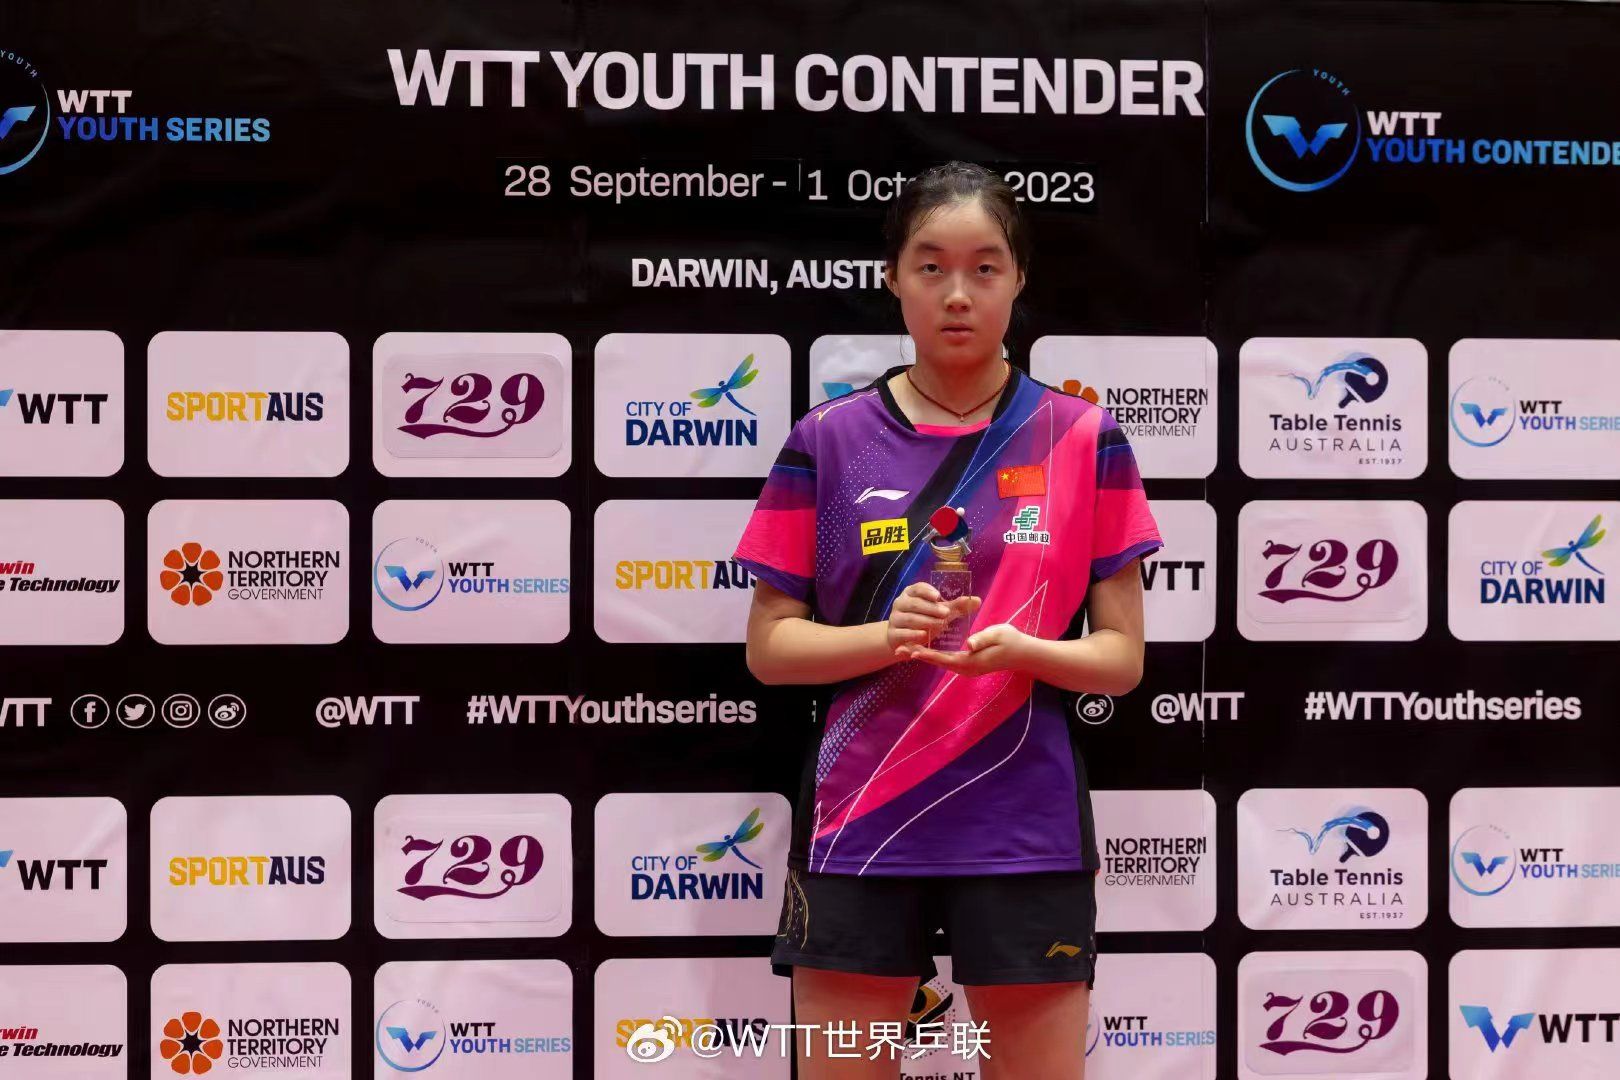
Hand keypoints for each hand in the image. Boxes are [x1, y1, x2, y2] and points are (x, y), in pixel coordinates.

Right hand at [886, 581, 981, 654]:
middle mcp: (901, 603)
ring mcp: (895, 619)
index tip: (938, 596)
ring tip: (940, 626)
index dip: (927, 591)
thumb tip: (977, 600)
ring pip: (909, 618)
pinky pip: (902, 633)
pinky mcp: (893, 634)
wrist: (901, 639)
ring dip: (925, 621)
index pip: (917, 588)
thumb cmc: (923, 620)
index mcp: (911, 594)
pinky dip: (913, 634)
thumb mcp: (939, 613)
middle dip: (930, 608)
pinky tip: (924, 636)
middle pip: (914, 604)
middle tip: (946, 614)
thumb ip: (957, 607)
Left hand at [896, 622, 1031, 677]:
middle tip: (899, 650)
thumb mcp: (998, 634)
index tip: (911, 651)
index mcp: (971, 662)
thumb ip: (983, 638)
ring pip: (941, 662)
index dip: (927, 654)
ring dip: (924, 656)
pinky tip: (925, 650)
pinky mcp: (969, 664)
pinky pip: (948, 661)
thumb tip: (968, 643)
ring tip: (906, 650)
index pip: (944, 658)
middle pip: (938, 662)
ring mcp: (968, 668)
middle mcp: (966, 668)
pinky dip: (934, 656)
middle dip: (919, 655)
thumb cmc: (1011, 641)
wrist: (1024, 654)